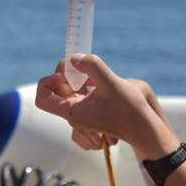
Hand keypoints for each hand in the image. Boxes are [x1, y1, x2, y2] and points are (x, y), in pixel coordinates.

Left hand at [35, 54, 174, 153]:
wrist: (142, 127)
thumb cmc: (129, 109)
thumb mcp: (111, 83)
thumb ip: (92, 66)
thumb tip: (73, 58)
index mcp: (72, 112)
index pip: (42, 98)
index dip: (48, 82)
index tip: (66, 74)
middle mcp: (72, 113)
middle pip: (55, 88)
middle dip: (66, 73)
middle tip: (83, 67)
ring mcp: (80, 110)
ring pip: (67, 87)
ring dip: (76, 76)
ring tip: (94, 77)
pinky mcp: (88, 107)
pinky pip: (77, 90)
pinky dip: (84, 81)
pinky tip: (98, 81)